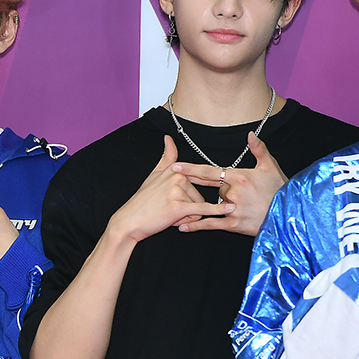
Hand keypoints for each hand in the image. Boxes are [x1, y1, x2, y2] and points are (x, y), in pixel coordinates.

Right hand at [110, 135, 233, 243]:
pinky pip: (202, 210)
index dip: (208, 184)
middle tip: (168, 210)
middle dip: (189, 207)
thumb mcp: (154, 175)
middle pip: (199, 195)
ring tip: (168, 216)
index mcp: (175, 170)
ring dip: (188, 217)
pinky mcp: (179, 207)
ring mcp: (178, 191)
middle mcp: (178, 177)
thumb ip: (166, 157)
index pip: (199, 177)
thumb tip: (168, 138)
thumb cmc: (142, 201)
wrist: (129, 221)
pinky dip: (216, 212)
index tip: (223, 182)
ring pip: (199, 207)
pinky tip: (229, 210)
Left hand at [171, 131, 286, 235]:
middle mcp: (233, 193)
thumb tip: (250, 134)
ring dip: (215, 205)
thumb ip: (259, 149)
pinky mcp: (234, 225)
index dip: (191, 169)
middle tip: (225, 191)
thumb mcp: (271, 166)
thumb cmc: (281, 189)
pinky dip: (198, 225)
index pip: (209, 172)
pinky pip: (212, 224)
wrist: (290, 214)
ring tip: (210, 206)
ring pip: (214, 205)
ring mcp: (232, 209)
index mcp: (239, 177)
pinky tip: (184, 226)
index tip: (176, 167)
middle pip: (215, 190)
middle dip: (221, 190)